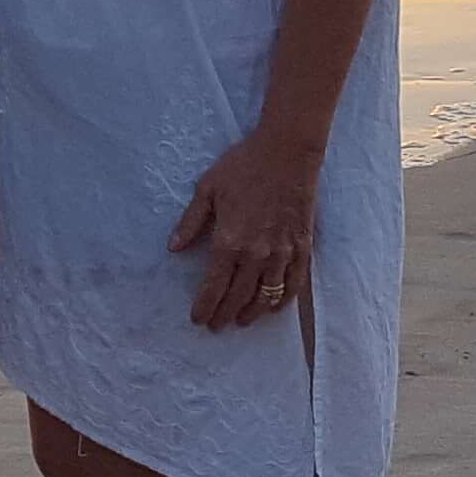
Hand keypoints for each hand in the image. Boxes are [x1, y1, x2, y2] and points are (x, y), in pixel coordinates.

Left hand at [169, 130, 324, 329]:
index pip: (214, 286)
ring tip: (241, 320)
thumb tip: (173, 248)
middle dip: (225, 314)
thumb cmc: (244, 165)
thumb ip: (191, 222)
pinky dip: (284, 300)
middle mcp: (256, 253)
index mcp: (229, 241)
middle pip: (239, 296)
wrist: (287, 151)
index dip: (205, 306)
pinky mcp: (302, 246)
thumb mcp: (207, 189)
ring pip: (267, 296)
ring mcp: (282, 252)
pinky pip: (294, 283)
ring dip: (252, 312)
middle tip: (216, 325)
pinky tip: (274, 307)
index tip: (198, 319)